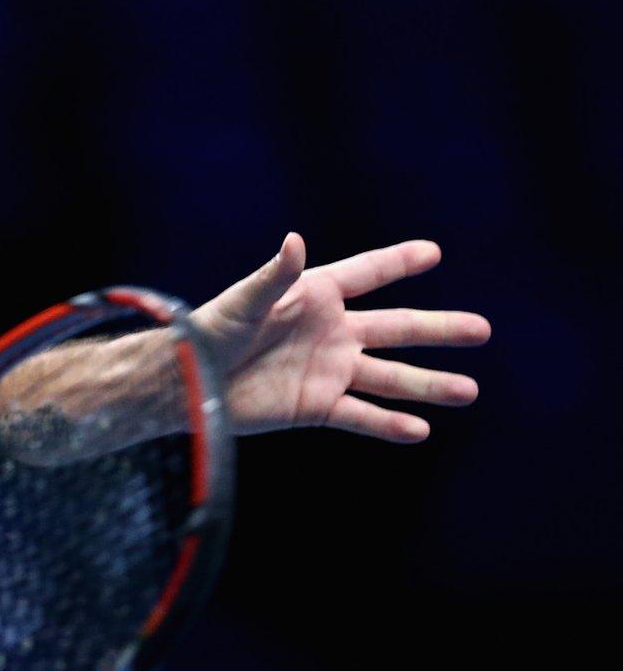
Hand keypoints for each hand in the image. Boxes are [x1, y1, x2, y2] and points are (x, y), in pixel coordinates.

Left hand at [189, 234, 490, 440]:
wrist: (188, 382)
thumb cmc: (210, 331)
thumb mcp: (243, 302)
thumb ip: (274, 276)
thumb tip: (296, 240)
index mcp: (315, 296)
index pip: (366, 275)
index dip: (397, 263)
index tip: (433, 252)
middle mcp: (331, 332)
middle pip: (396, 329)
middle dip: (439, 330)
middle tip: (482, 329)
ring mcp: (329, 370)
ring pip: (390, 378)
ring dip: (429, 385)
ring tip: (469, 391)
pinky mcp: (317, 406)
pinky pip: (361, 415)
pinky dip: (389, 424)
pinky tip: (421, 430)